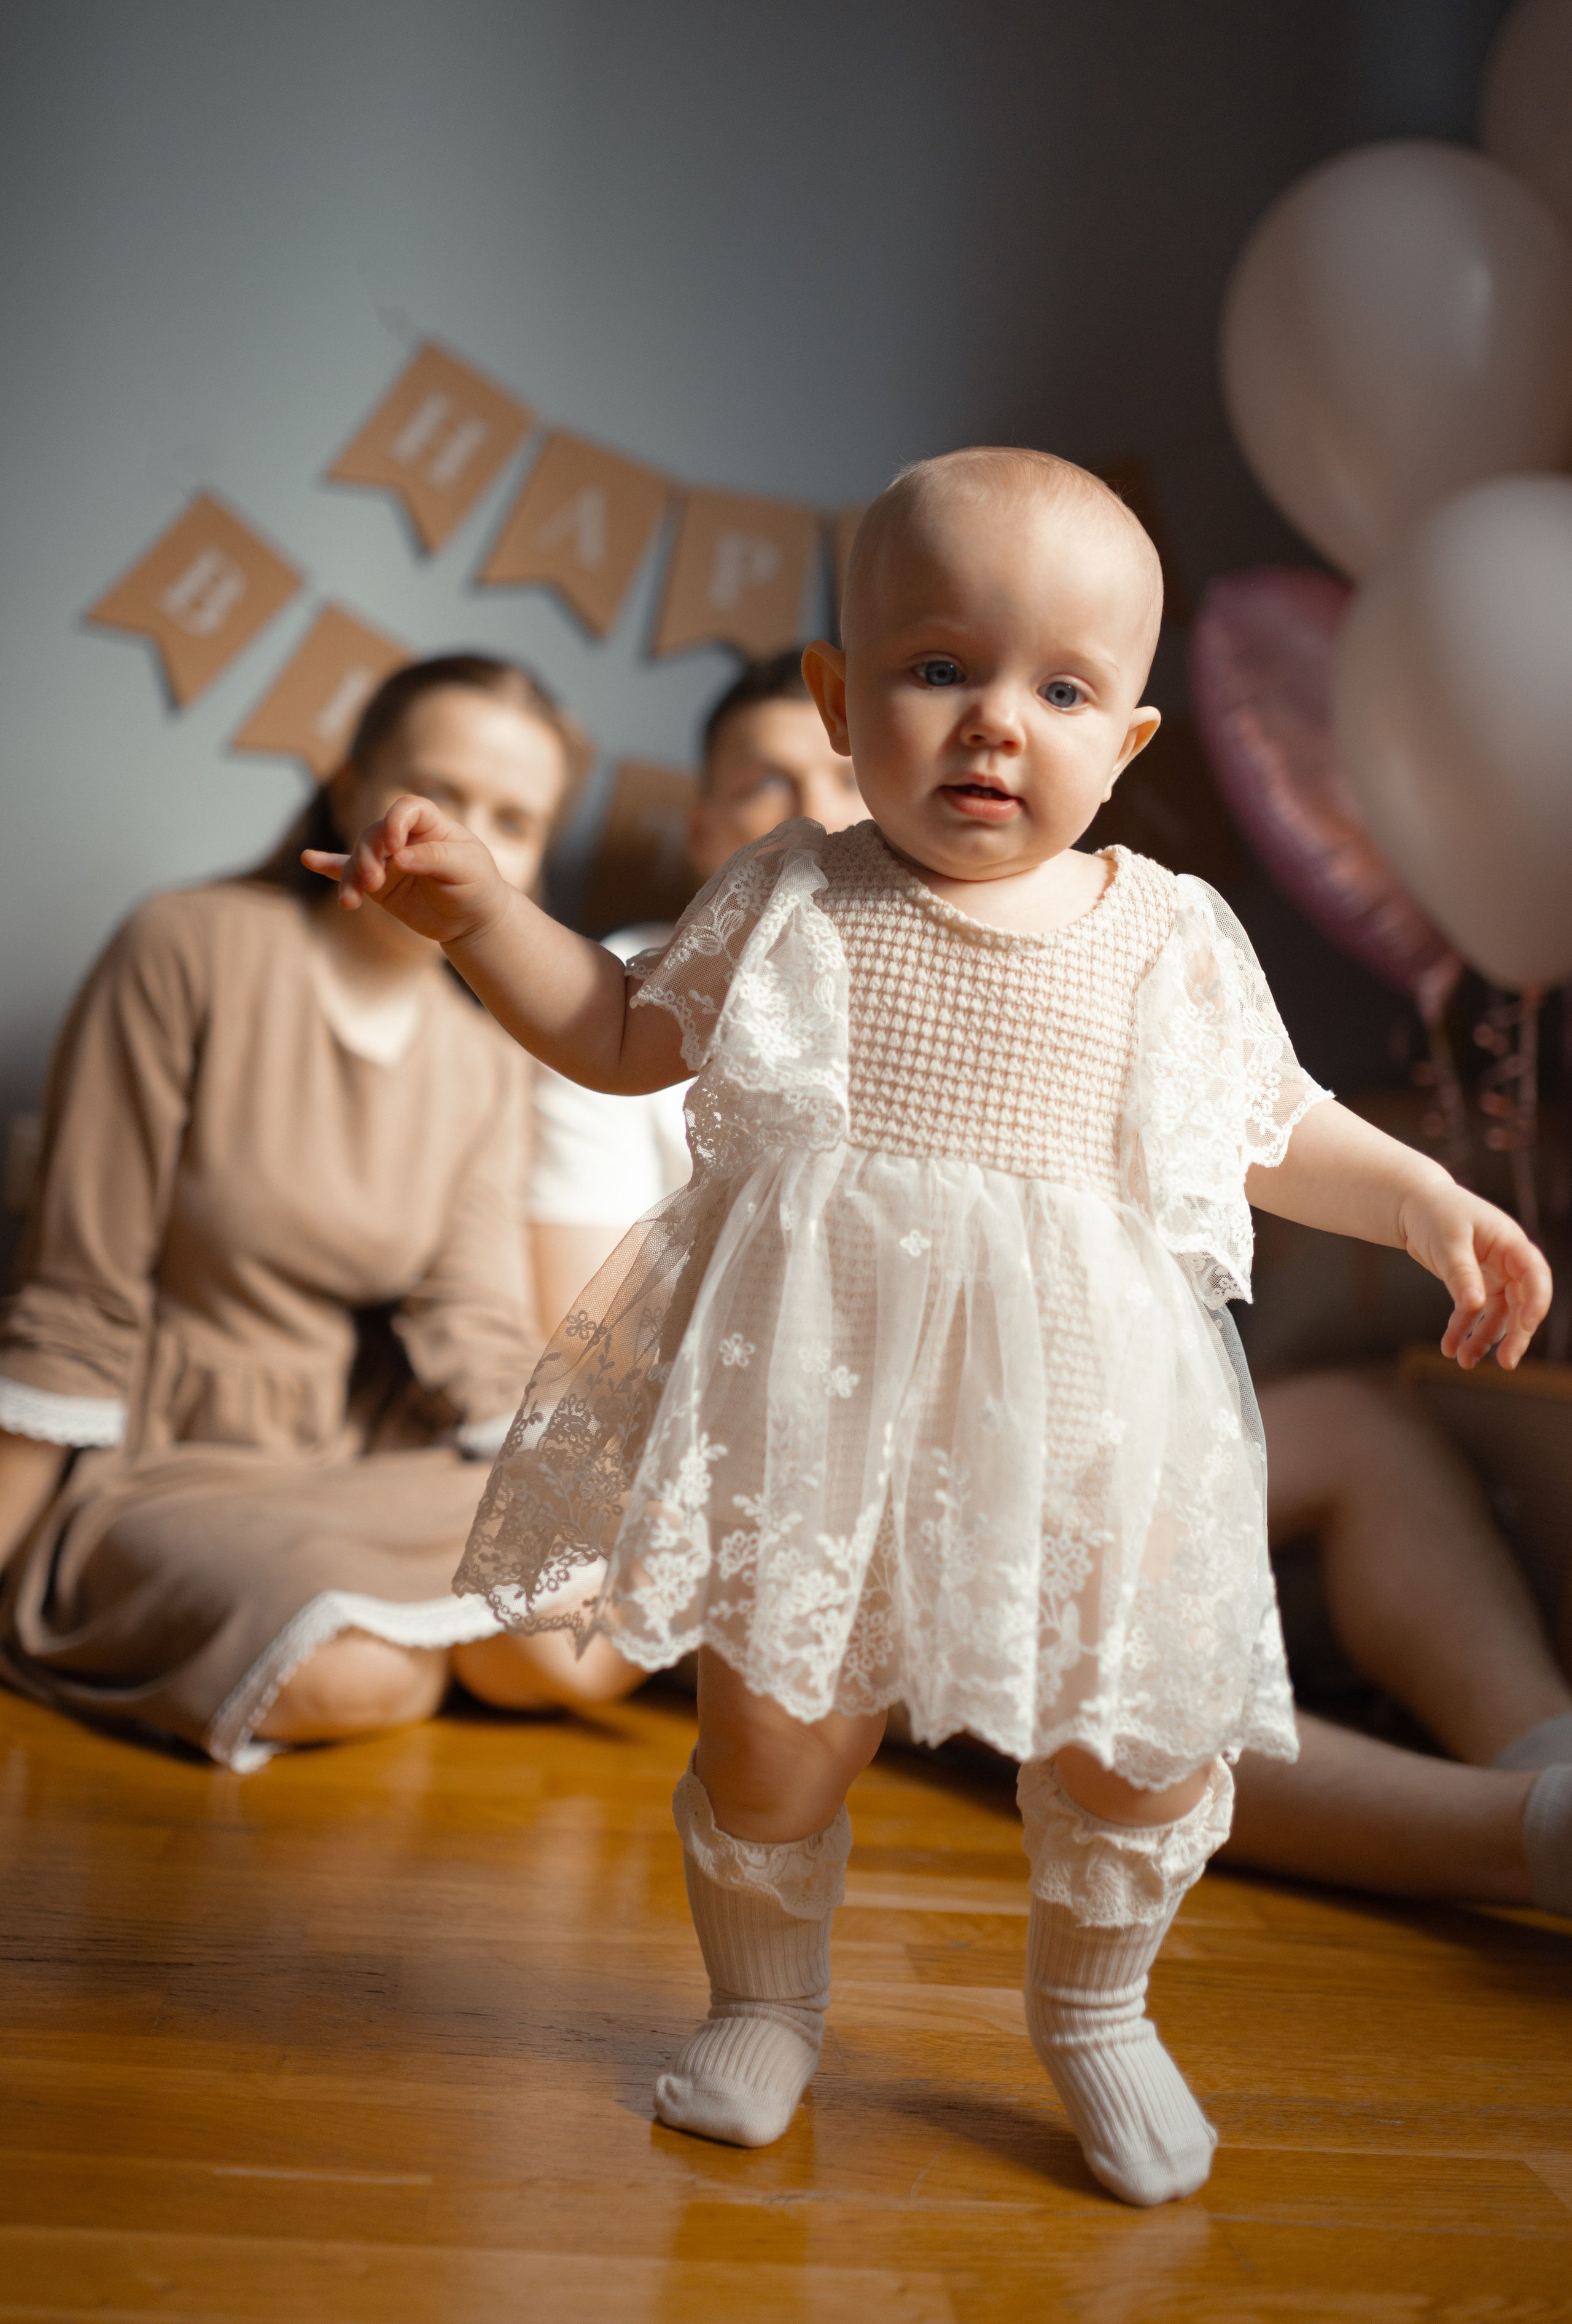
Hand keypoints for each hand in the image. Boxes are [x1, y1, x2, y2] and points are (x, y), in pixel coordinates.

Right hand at [304, 795, 510, 948]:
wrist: (472, 918)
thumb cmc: (476, 884)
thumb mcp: (466, 868)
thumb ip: (434, 857)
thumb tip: (398, 857)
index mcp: (430, 823)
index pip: (406, 809)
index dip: (395, 822)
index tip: (395, 847)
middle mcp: (404, 837)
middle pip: (374, 834)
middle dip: (369, 856)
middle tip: (375, 882)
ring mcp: (389, 860)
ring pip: (359, 857)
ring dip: (353, 876)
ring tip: (351, 900)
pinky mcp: (379, 884)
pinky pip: (349, 872)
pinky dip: (330, 867)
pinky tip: (310, 860)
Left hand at [1396, 1180, 1552, 1370]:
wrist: (1413, 1205)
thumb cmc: (1434, 1213)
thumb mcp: (1447, 1241)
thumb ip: (1461, 1273)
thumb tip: (1475, 1305)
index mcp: (1510, 1243)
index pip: (1535, 1276)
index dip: (1536, 1303)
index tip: (1526, 1327)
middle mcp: (1508, 1262)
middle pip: (1522, 1303)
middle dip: (1515, 1334)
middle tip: (1506, 1363)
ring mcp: (1493, 1275)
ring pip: (1497, 1314)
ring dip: (1485, 1339)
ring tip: (1464, 1362)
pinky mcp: (1474, 1284)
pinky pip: (1473, 1313)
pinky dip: (1463, 1331)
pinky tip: (1449, 1349)